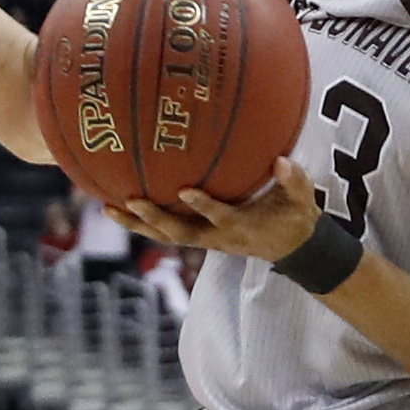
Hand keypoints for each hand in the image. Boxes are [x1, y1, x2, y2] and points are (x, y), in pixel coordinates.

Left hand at [119, 160, 325, 263]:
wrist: (293, 249)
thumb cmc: (295, 218)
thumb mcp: (302, 200)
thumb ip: (293, 180)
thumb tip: (281, 161)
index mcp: (242, 226)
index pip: (220, 217)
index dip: (203, 207)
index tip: (185, 190)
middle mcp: (218, 237)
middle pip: (180, 233)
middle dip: (156, 219)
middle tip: (132, 201)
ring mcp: (205, 240)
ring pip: (166, 236)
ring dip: (137, 225)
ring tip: (108, 208)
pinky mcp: (198, 237)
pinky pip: (165, 232)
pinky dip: (142, 222)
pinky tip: (118, 206)